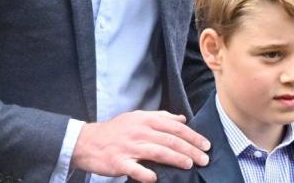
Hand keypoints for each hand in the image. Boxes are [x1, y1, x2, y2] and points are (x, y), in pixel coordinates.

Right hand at [71, 110, 210, 181]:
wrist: (87, 141)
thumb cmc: (116, 130)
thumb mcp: (137, 117)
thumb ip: (161, 117)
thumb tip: (182, 119)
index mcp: (145, 119)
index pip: (175, 127)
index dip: (192, 136)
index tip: (206, 145)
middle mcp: (139, 131)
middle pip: (170, 140)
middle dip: (190, 149)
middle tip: (204, 159)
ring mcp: (129, 147)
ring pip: (158, 152)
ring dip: (176, 159)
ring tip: (189, 165)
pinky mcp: (119, 162)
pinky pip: (135, 169)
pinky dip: (146, 174)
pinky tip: (156, 178)